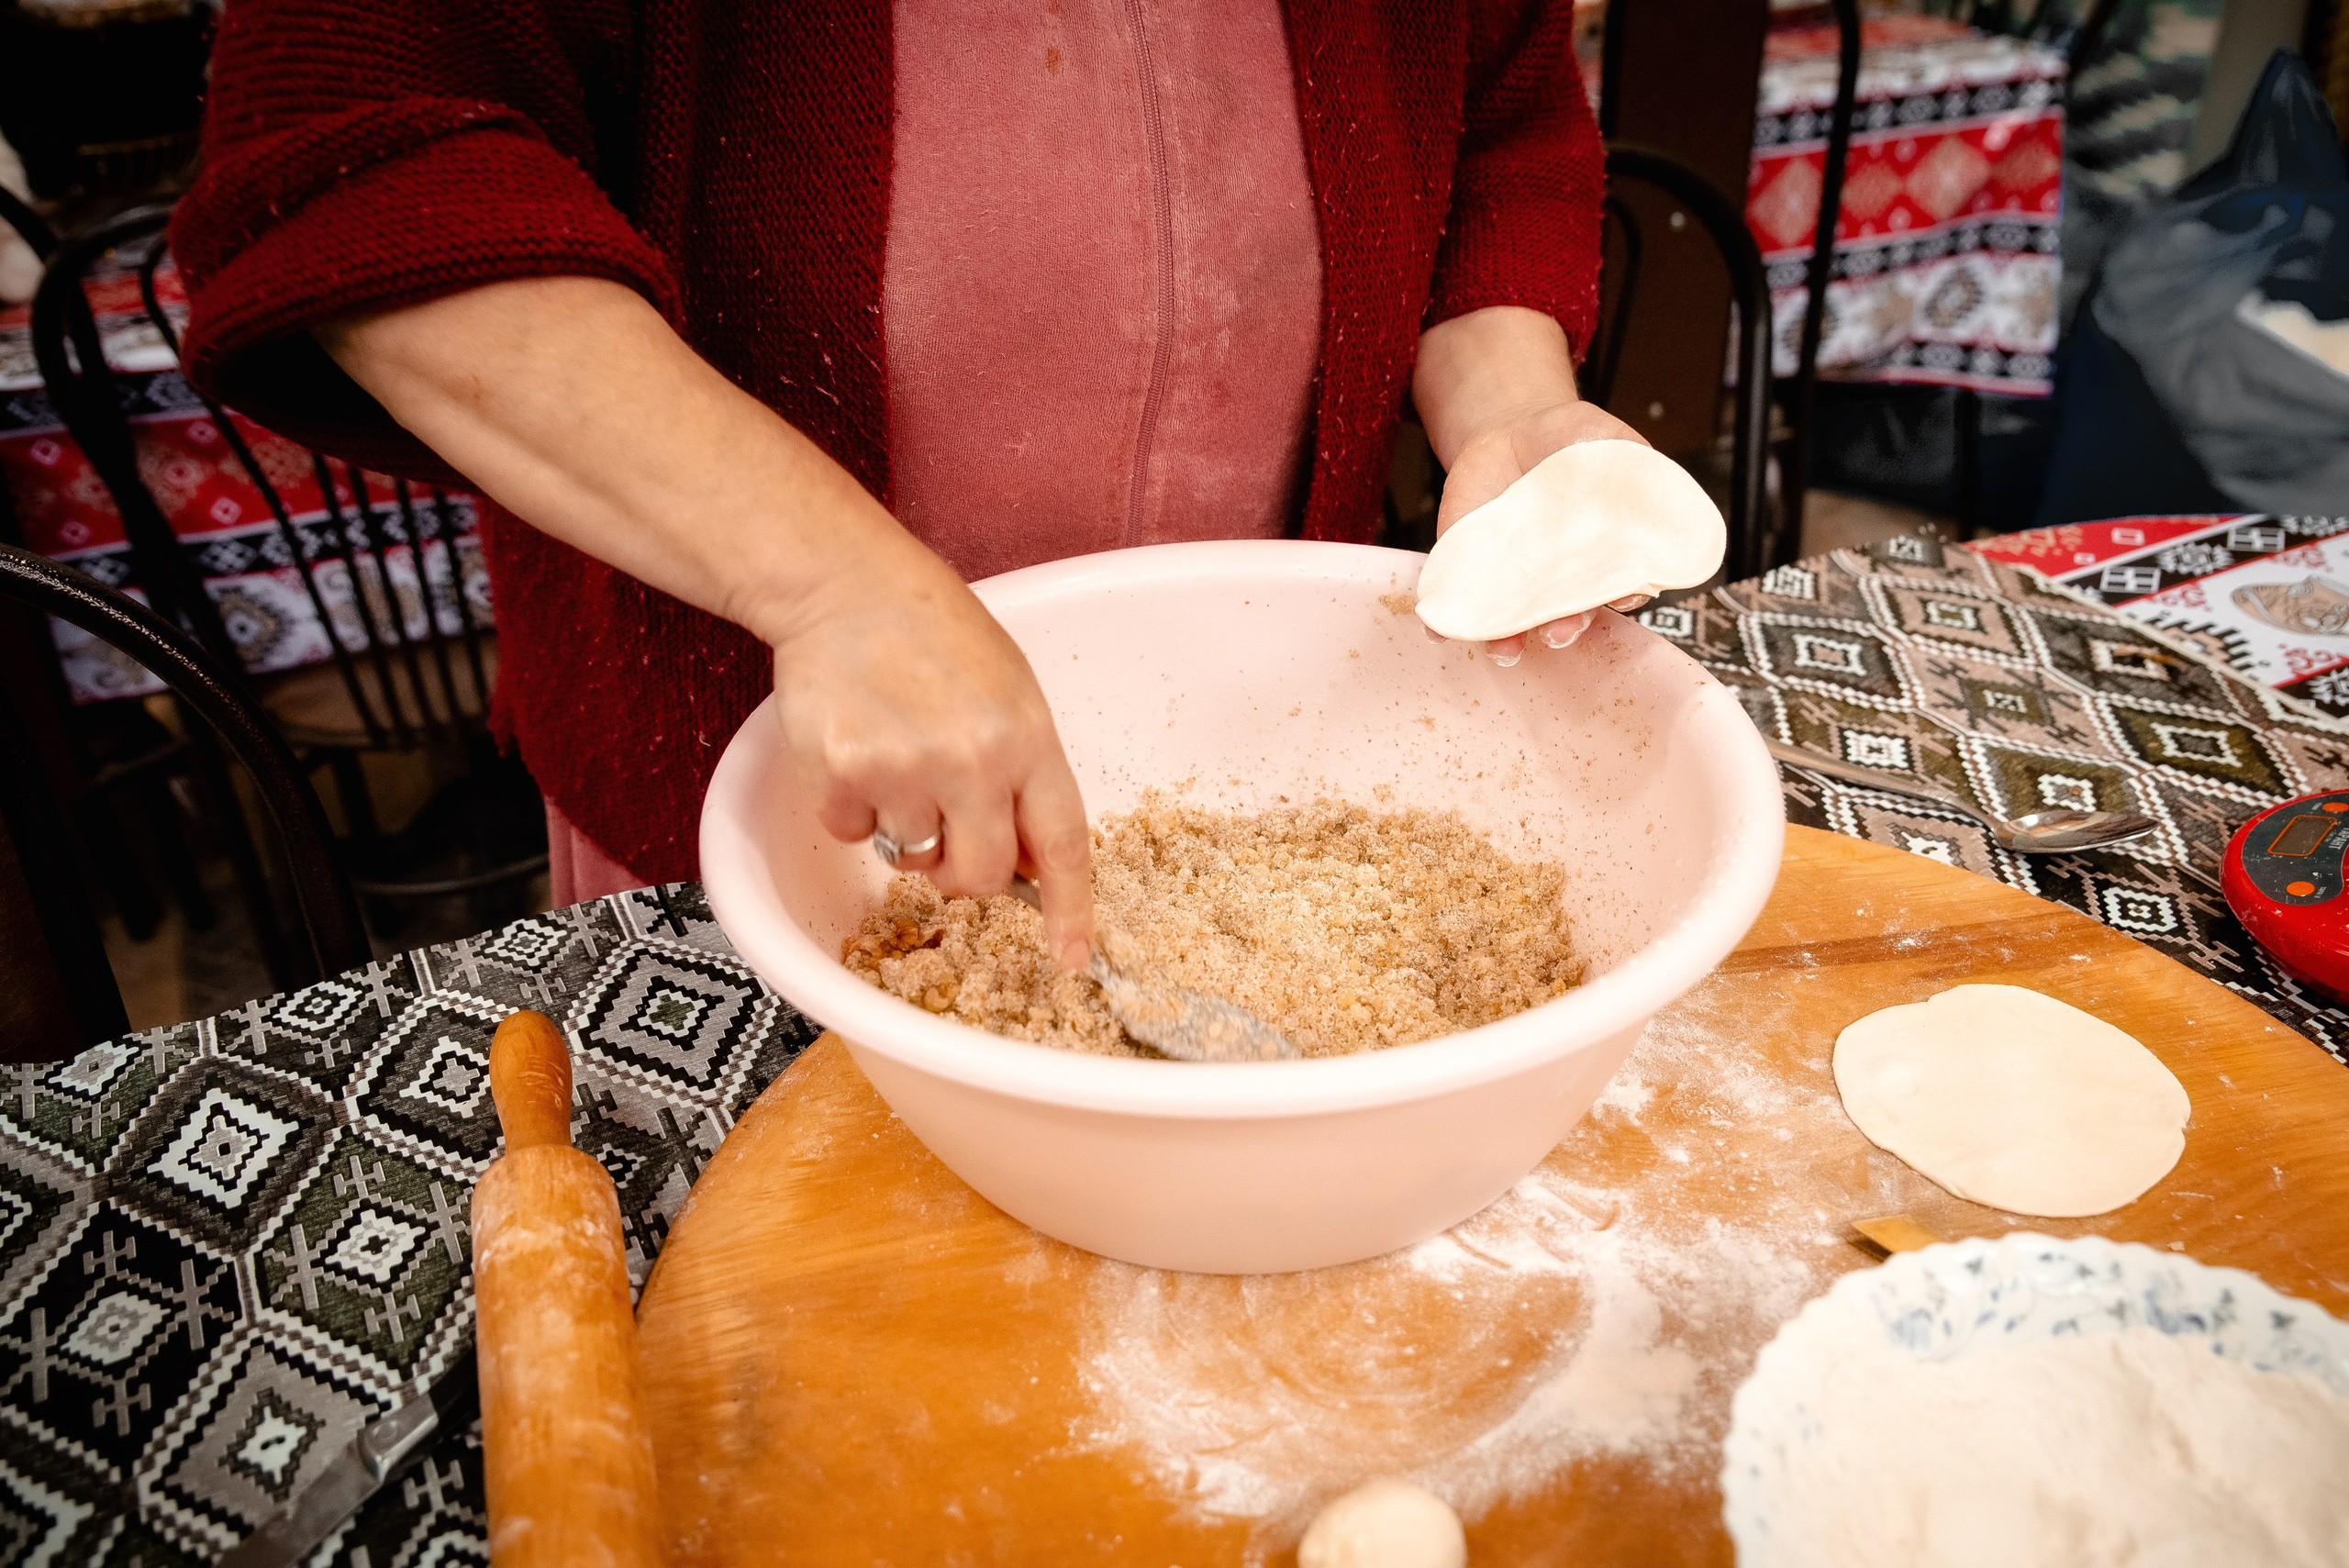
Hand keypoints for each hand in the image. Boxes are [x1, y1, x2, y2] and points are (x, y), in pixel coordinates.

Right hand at [317, 278, 1097, 966]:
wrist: (843, 585)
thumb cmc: (934, 635)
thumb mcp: (1009, 692)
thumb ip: (1025, 773)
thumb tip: (1031, 866)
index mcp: (1028, 737)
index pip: (1062, 845)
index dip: (1069, 911)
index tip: (1073, 961)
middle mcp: (972, 761)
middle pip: (979, 877)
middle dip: (964, 873)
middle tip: (945, 829)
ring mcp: (903, 771)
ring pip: (910, 857)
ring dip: (902, 826)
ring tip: (894, 753)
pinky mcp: (840, 775)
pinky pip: (851, 834)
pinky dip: (849, 808)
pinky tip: (853, 748)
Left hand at [1411, 305, 1653, 664]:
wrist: (1512, 430)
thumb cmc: (1575, 443)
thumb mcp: (1613, 444)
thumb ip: (1637, 469)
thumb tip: (1660, 490)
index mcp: (1607, 557)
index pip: (1621, 587)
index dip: (1623, 595)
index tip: (1620, 596)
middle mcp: (1563, 581)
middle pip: (1567, 616)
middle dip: (1564, 627)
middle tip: (1560, 631)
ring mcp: (1517, 581)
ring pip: (1514, 623)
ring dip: (1508, 642)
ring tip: (1504, 650)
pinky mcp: (1472, 573)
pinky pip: (1460, 604)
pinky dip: (1448, 622)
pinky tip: (1440, 629)